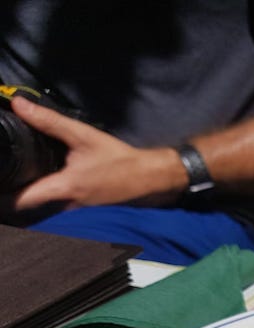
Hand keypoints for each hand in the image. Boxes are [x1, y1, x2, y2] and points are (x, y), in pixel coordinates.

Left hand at [9, 95, 185, 212]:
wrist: (148, 177)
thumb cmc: (119, 159)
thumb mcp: (83, 136)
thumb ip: (49, 121)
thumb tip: (18, 105)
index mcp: (64, 188)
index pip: (21, 200)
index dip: (3, 196)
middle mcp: (66, 202)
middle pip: (28, 202)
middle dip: (11, 192)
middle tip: (1, 174)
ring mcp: (75, 205)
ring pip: (42, 202)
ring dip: (28, 191)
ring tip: (13, 175)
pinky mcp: (83, 202)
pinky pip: (55, 199)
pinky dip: (44, 190)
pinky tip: (41, 175)